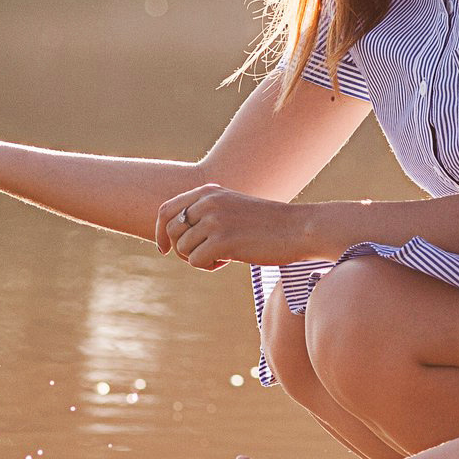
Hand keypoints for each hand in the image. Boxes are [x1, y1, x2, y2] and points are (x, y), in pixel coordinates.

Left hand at [154, 184, 317, 268]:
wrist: (298, 229)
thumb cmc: (268, 224)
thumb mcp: (233, 208)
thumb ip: (207, 213)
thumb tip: (176, 236)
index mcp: (208, 192)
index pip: (165, 210)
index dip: (160, 232)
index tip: (163, 249)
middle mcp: (207, 203)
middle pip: (171, 232)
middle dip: (181, 250)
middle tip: (203, 256)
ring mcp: (214, 221)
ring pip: (183, 249)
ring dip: (200, 259)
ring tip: (224, 256)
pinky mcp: (222, 241)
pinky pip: (196, 261)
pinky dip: (209, 266)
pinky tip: (229, 260)